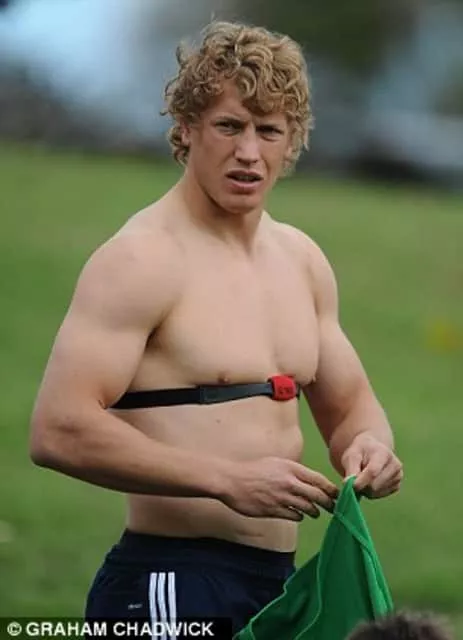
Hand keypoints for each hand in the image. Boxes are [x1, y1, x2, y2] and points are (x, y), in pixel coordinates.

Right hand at [220, 457, 338, 520]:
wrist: (232, 480)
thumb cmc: (253, 470)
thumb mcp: (276, 463)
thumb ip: (293, 471)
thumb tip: (308, 479)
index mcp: (291, 468)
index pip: (319, 480)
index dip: (331, 489)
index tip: (338, 494)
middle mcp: (289, 483)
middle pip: (318, 496)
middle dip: (329, 503)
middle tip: (334, 508)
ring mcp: (282, 497)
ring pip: (308, 508)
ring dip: (314, 512)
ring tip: (316, 513)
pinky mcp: (274, 510)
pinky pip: (294, 516)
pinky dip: (299, 517)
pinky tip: (298, 516)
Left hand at [341, 433, 402, 498]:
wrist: (373, 451)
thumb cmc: (360, 452)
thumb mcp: (352, 455)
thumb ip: (351, 469)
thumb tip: (349, 484)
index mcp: (383, 453)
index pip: (373, 472)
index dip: (361, 481)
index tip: (350, 485)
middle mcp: (395, 465)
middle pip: (374, 485)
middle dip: (361, 486)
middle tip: (355, 478)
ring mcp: (398, 476)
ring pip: (376, 492)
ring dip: (365, 489)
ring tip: (363, 477)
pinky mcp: (397, 486)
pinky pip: (380, 495)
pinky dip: (371, 492)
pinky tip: (370, 482)